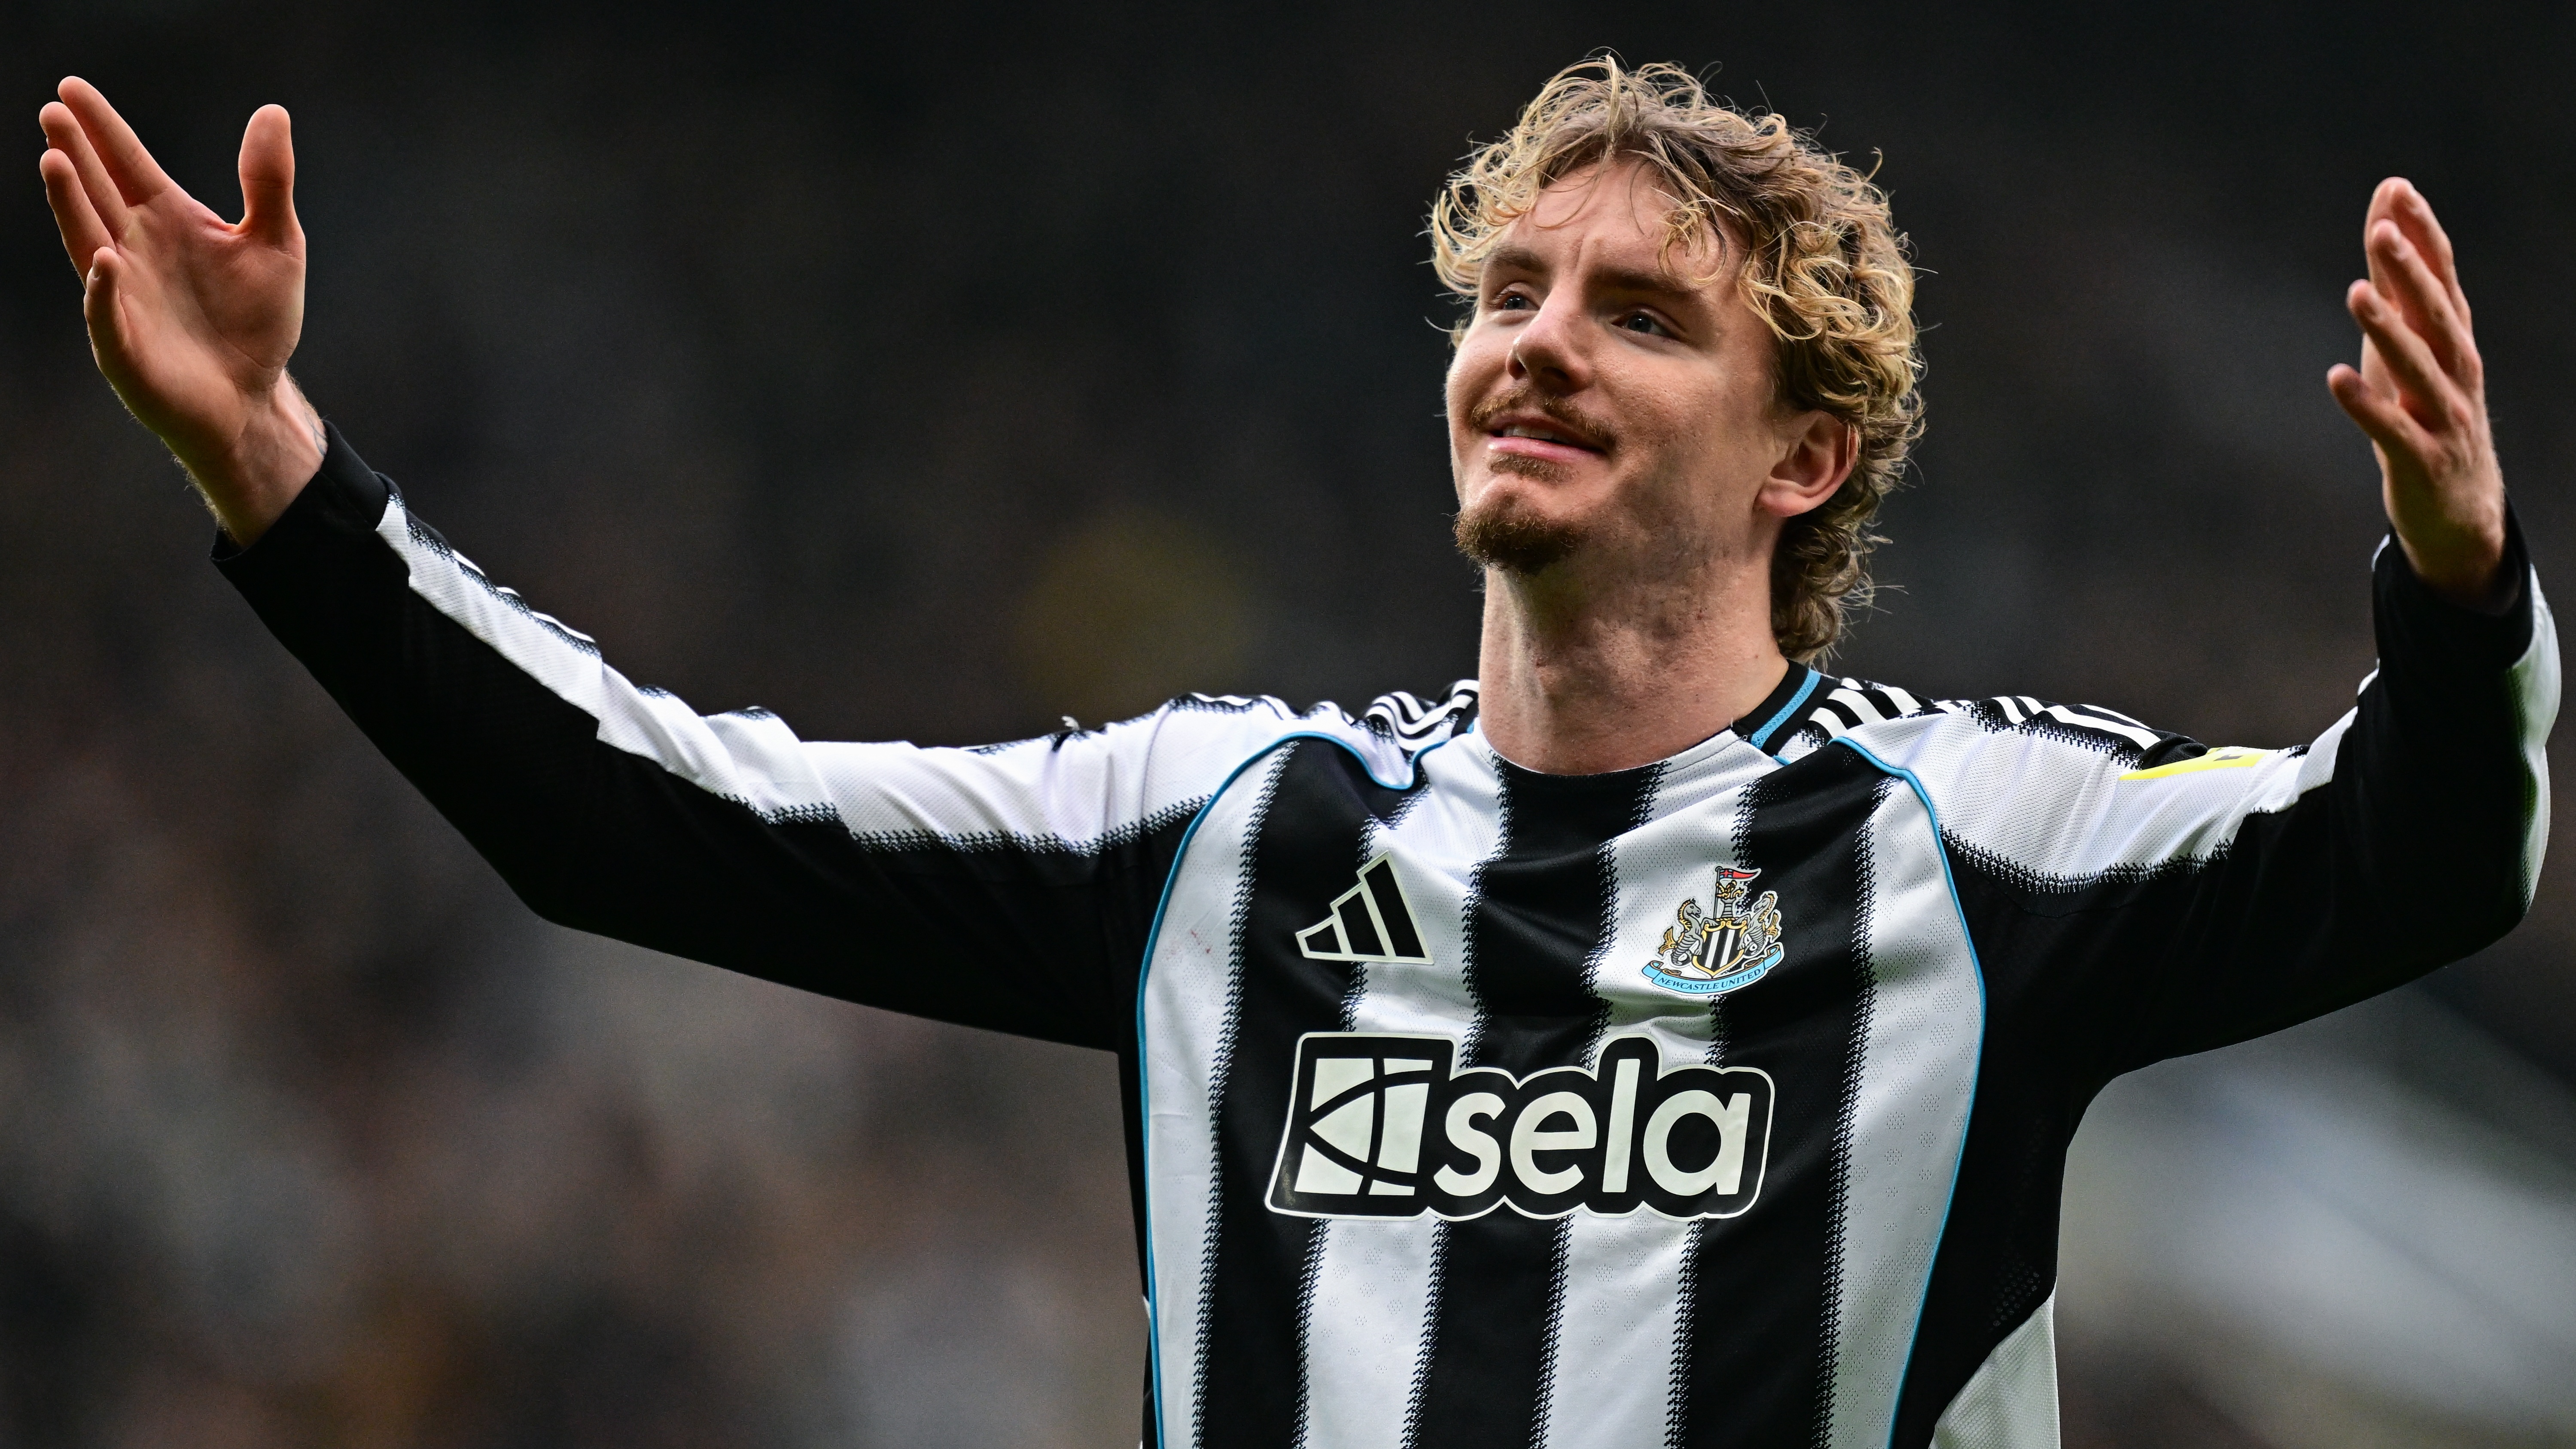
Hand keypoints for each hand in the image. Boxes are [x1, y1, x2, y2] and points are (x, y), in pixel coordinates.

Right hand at [38, 77, 319, 543]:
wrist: (253, 396)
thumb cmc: (256, 321)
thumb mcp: (277, 244)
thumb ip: (269, 182)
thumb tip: (272, 111)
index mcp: (167, 220)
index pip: (127, 164)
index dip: (102, 128)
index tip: (72, 87)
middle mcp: (134, 250)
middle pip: (99, 193)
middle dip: (76, 154)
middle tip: (54, 112)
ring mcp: (123, 295)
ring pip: (88, 241)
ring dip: (71, 205)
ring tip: (55, 161)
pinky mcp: (126, 346)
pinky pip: (107, 314)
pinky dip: (103, 289)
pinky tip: (102, 260)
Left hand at [2327, 178, 2509, 609]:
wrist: (2458, 506)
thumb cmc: (2425, 411)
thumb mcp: (2410, 345)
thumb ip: (2398, 283)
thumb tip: (2385, 213)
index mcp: (2453, 341)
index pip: (2441, 278)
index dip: (2421, 235)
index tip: (2398, 191)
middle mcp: (2455, 371)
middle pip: (2434, 315)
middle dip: (2410, 272)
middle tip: (2382, 231)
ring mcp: (2440, 416)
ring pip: (2416, 366)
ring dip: (2387, 328)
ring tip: (2357, 292)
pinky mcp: (2418, 458)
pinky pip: (2389, 429)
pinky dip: (2365, 404)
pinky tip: (2336, 379)